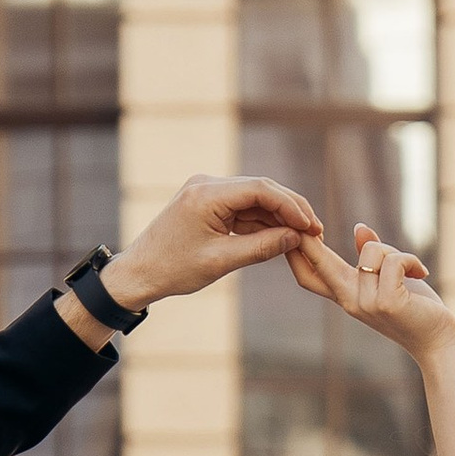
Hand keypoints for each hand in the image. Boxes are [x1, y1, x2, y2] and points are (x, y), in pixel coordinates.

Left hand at [107, 174, 320, 308]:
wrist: (139, 272)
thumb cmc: (173, 269)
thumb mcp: (221, 261)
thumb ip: (261, 247)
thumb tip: (296, 237)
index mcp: (206, 194)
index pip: (260, 189)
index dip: (290, 206)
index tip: (311, 226)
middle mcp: (206, 183)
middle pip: (260, 188)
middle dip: (290, 209)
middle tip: (315, 230)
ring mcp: (206, 190)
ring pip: (254, 198)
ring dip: (278, 216)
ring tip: (302, 237)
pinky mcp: (207, 202)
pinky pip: (242, 207)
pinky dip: (261, 221)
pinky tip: (280, 235)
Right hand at [286, 220, 454, 355]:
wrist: (437, 340)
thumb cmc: (415, 307)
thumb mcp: (388, 279)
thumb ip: (372, 255)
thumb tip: (358, 227)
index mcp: (345, 294)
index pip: (308, 273)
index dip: (294, 252)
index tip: (284, 228)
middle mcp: (349, 300)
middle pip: (318, 263)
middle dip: (307, 239)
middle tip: (297, 220)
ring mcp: (365, 303)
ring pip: (372, 251)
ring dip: (396, 253)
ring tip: (411, 271)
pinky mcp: (386, 302)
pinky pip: (393, 261)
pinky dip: (410, 260)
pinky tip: (421, 272)